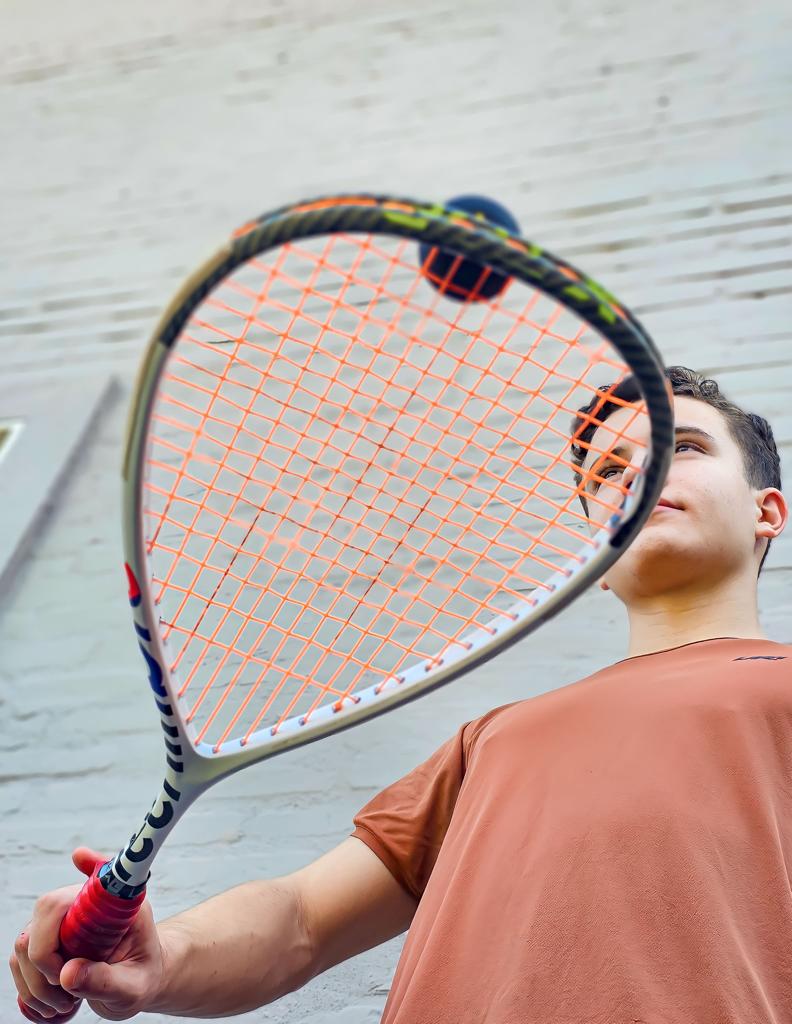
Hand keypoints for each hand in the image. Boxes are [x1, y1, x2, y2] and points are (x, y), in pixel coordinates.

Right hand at [11, 848, 165, 1021]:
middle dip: (45, 960)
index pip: (98, 879)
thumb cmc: (143, 976)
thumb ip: (105, 981)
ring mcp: (62, 921)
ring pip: (25, 942)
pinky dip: (30, 989)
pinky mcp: (46, 940)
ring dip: (36, 983)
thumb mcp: (133, 986)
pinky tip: (54, 1003)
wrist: (138, 982)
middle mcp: (86, 905)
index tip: (79, 856)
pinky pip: (20, 960)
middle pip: (46, 912)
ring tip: (65, 1004)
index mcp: (117, 906)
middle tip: (68, 993)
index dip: (89, 865)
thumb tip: (66, 974)